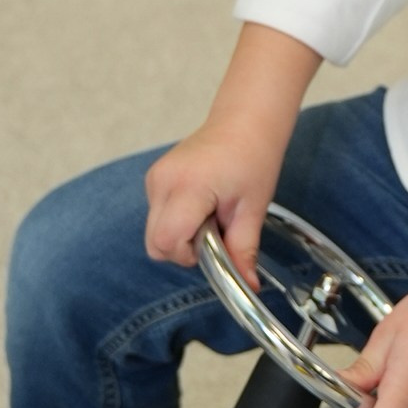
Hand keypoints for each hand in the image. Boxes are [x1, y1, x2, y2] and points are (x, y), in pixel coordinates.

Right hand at [145, 113, 282, 277]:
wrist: (245, 121)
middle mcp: (163, 181)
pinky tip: (200, 203)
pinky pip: (157, 216)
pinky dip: (176, 220)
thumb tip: (248, 286)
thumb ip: (243, 250)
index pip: (167, 242)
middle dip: (183, 249)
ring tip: (210, 212)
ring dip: (180, 234)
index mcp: (188, 186)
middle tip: (214, 230)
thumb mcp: (253, 209)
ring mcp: (154, 178)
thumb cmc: (253, 157)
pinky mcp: (154, 177)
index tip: (213, 242)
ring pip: (154, 232)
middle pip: (154, 244)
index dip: (189, 254)